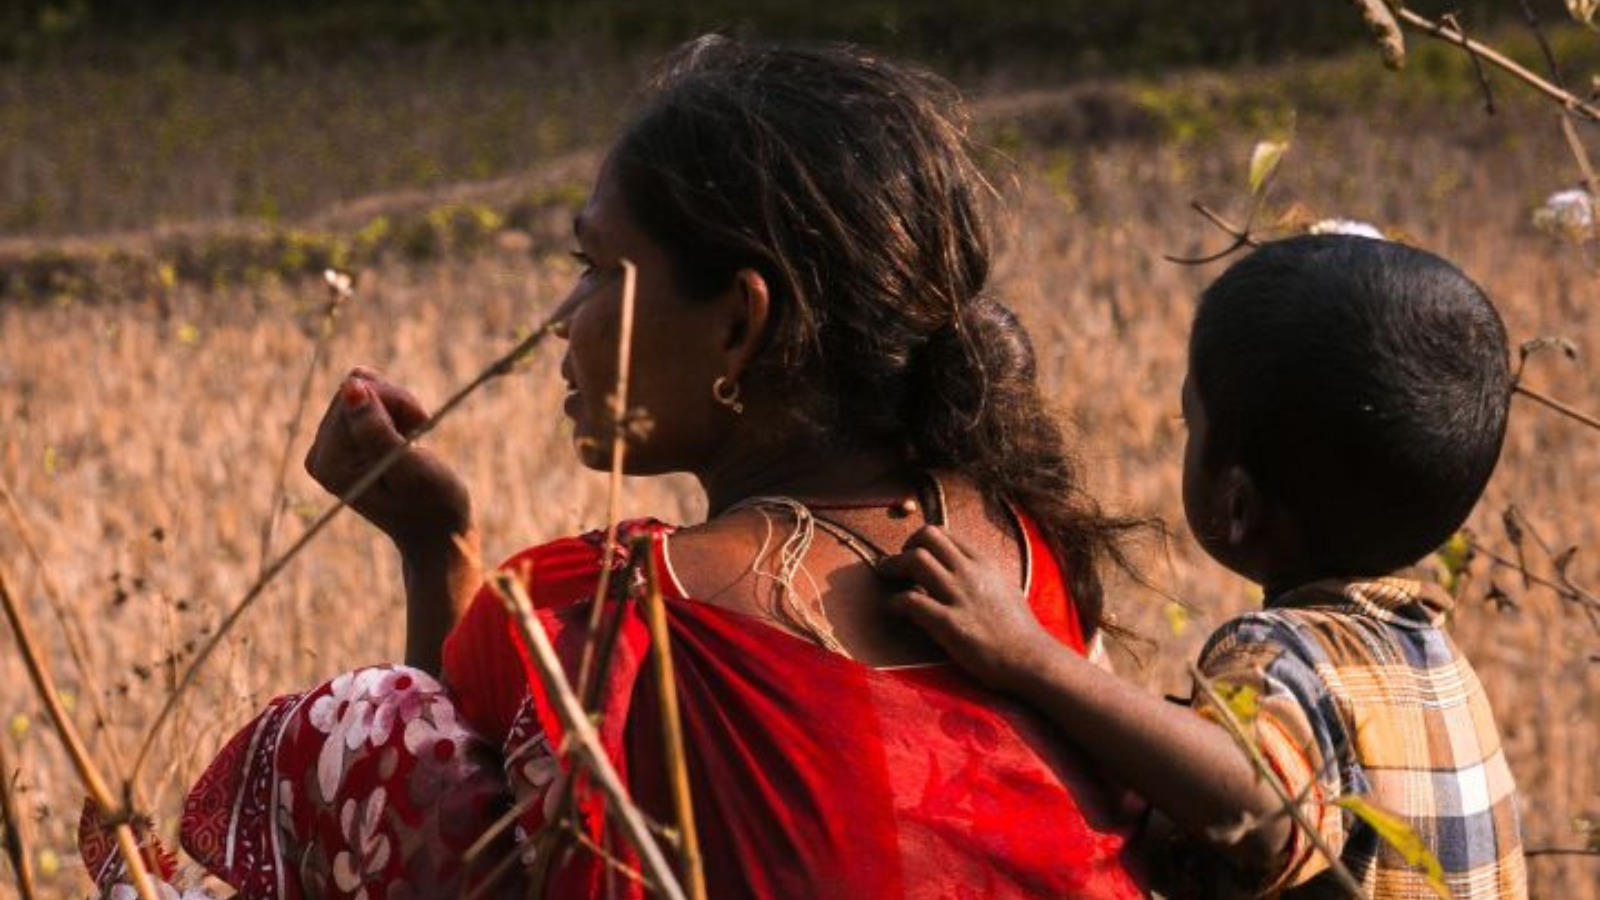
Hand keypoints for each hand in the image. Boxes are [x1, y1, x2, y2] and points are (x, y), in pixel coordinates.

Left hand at [304, 368, 472, 552]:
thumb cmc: (432, 505)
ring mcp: (328, 448)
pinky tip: (404, 439)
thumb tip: (351, 387)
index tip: (420, 428)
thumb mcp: (410, 468)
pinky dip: (393, 411)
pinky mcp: (341, 443)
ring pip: (362, 389)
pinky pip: (365, 398)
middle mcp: (320, 454)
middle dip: (396, 403)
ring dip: (398, 408)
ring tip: (411, 442)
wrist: (435, 532)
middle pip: (355, 388)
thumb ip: (377, 430)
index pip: (356, 394)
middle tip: (417, 437)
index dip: (397, 401)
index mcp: (329, 462)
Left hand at [877, 525, 1056, 691]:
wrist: (1032, 660)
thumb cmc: (1018, 630)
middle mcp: (971, 572)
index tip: (912, 556)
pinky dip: (894, 604)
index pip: (943, 533)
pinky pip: (911, 602)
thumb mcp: (1002, 588)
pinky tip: (894, 612)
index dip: (920, 541)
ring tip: (885, 581)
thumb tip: (958, 570)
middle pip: (926, 536)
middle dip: (904, 548)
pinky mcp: (950, 624)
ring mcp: (960, 596)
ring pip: (915, 560)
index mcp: (983, 563)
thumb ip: (980, 576)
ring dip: (892, 568)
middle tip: (895, 567)